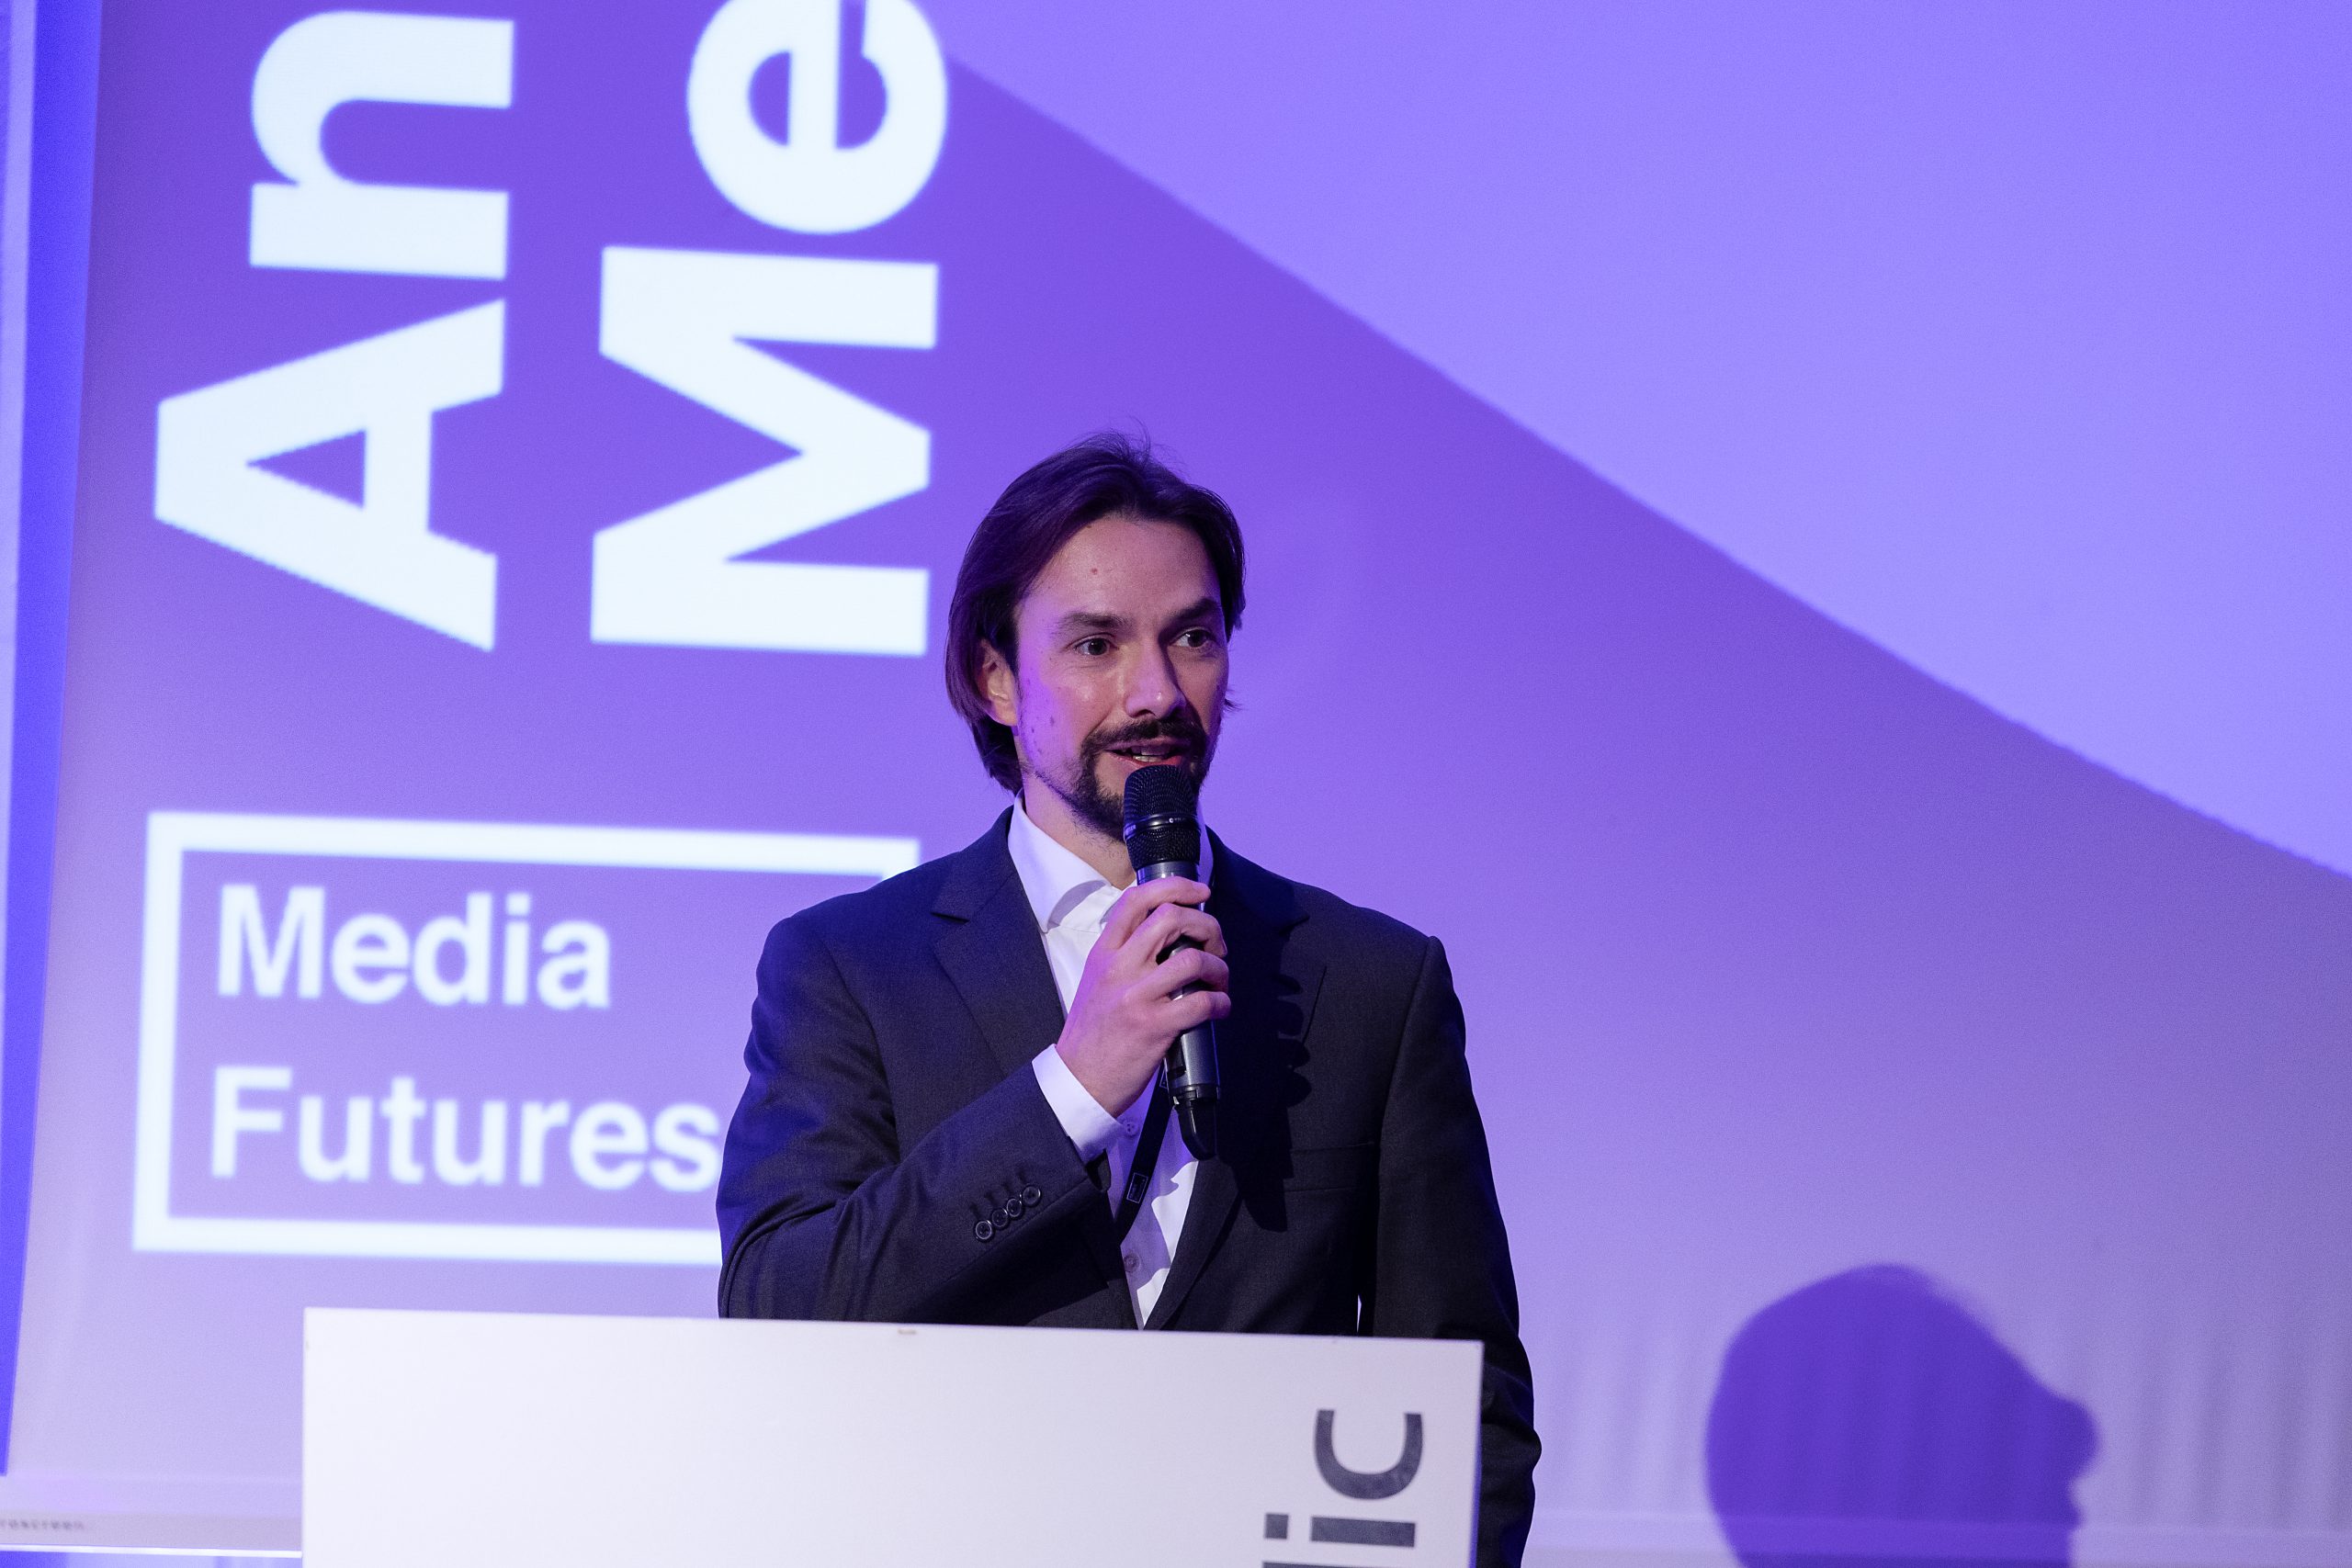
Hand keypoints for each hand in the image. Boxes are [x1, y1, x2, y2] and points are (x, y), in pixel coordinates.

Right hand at [1053, 877, 1229, 1118]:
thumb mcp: (1097, 981)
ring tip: (1219, 980)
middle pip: (1171, 918)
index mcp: (1104, 954)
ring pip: (1193, 958)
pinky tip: (1219, 1008)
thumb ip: (1126, 955)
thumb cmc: (1093, 1033)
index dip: (1174, 886)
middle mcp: (1119, 968)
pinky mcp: (1155, 1025)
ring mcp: (1137, 996)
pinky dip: (1221, 1002)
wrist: (1079, 1079)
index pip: (1136, 900)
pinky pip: (1202, 1003)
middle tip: (1216, 943)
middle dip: (1207, 925)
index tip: (1199, 892)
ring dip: (1219, 967)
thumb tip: (1172, 937)